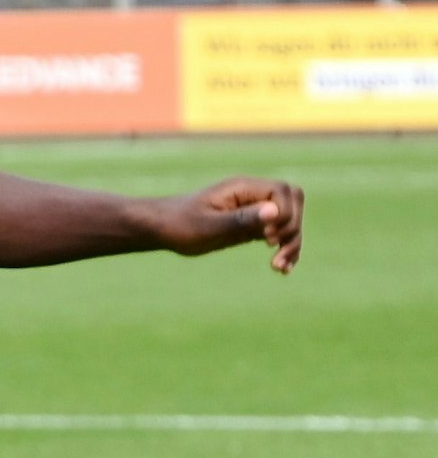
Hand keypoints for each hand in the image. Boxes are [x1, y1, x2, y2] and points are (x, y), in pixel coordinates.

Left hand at [160, 177, 303, 272]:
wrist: (162, 229)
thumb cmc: (179, 225)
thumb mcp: (208, 226)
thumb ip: (241, 219)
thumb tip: (275, 211)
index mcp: (242, 188)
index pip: (283, 192)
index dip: (284, 214)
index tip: (266, 236)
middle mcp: (251, 196)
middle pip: (293, 203)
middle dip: (292, 229)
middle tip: (276, 253)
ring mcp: (253, 210)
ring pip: (290, 220)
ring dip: (292, 243)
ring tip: (280, 268)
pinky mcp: (252, 226)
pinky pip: (279, 233)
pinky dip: (284, 248)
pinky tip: (282, 269)